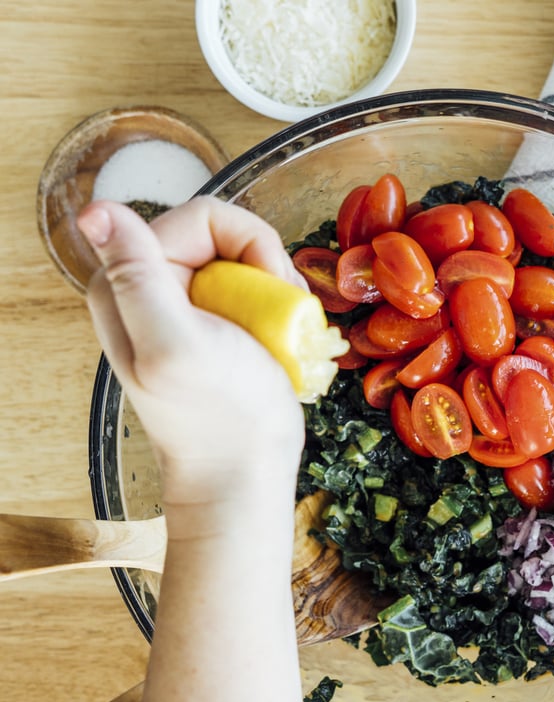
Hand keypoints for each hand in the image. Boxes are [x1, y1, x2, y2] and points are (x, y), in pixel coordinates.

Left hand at [78, 197, 306, 507]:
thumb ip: (139, 278)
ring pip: (247, 261)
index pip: (203, 217)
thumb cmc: (220, 416)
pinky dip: (280, 308)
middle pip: (228, 235)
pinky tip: (283, 340)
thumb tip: (97, 210)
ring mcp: (185, 305)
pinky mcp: (214, 323)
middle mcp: (151, 286)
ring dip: (278, 292)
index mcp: (129, 282)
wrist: (244, 469)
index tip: (271, 290)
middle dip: (268, 269)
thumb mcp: (176, 345)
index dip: (250, 244)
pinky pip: (255, 289)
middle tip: (284, 316)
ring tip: (285, 333)